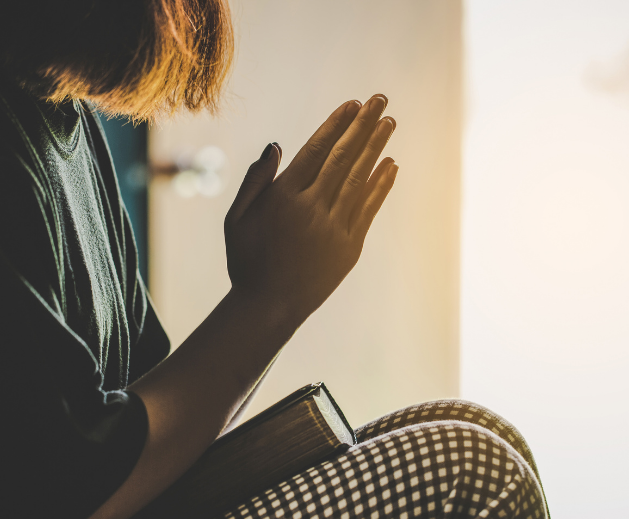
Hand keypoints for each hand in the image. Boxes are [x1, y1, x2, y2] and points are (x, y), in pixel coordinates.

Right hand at [224, 94, 398, 325]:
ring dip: (376, 147)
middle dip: (363, 125)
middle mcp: (312, 209)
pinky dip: (381, 184)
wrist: (269, 307)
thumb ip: (256, 181)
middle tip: (380, 100)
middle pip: (342, 157)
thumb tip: (276, 146)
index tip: (352, 104)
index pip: (315, 150)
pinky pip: (369, 208)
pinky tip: (391, 164)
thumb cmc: (247, 261)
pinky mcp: (350, 247)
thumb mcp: (237, 219)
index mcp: (283, 198)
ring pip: (359, 178)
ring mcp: (334, 228)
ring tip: (389, 122)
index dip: (336, 125)